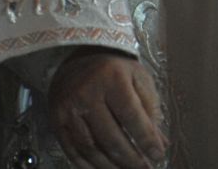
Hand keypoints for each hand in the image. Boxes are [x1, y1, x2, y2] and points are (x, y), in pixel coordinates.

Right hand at [49, 48, 167, 168]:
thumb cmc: (115, 71)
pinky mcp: (57, 121)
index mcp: (112, 77)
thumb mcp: (138, 78)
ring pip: (91, 148)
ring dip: (111, 166)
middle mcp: (87, 92)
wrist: (78, 60)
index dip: (146, 139)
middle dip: (130, 159)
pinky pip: (73, 151)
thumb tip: (160, 143)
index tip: (158, 155)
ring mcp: (68, 108)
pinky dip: (89, 166)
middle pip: (110, 137)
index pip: (131, 115)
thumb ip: (150, 109)